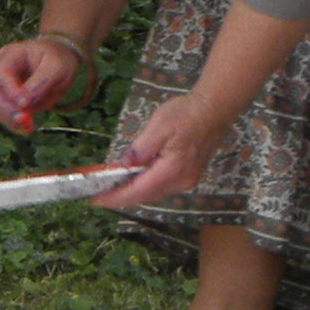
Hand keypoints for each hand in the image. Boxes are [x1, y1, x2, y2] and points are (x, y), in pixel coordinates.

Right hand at [0, 37, 83, 135]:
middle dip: (4, 108)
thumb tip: (26, 103)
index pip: (2, 73)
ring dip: (7, 117)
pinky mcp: (4, 98)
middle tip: (22, 121)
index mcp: (11, 54)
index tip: (25, 104)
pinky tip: (24, 127)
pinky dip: (11, 122)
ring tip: (27, 126)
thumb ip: (42, 82)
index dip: (11, 90)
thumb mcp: (57, 66)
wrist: (58, 60)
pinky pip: (0, 113)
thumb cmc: (57, 59)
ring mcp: (0, 84)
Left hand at [92, 91, 235, 210]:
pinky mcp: (190, 175)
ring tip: (112, 188)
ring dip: (134, 192)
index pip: (138, 191)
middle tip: (98, 194)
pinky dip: (146, 185)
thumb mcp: (157, 127)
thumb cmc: (185, 114)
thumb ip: (139, 150)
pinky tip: (134, 179)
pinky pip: (163, 186)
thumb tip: (124, 166)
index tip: (95, 200)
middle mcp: (181, 181)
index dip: (116, 197)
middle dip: (121, 197)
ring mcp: (188, 180)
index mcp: (171, 170)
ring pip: (155, 193)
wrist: (214, 109)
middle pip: (146, 196)